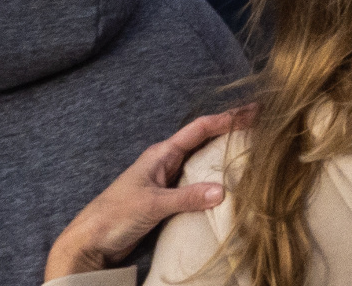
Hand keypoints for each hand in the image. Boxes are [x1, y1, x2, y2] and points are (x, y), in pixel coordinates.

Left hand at [42, 109, 246, 279]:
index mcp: (161, 154)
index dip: (227, 119)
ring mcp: (166, 181)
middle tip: (260, 127)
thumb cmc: (115, 215)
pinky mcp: (166, 200)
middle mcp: (166, 163)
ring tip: (250, 152)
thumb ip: (186, 197)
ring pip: (200, 163)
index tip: (253, 111)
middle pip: (203, 142)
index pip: (200, 129)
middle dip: (230, 133)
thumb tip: (223, 190)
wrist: (90, 240)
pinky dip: (212, 181)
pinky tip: (227, 185)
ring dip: (222, 156)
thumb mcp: (153, 204)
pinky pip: (195, 184)